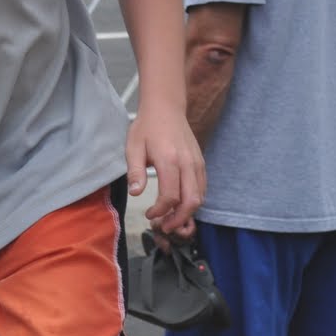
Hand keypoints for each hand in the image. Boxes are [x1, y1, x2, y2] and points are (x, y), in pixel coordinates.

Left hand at [127, 103, 204, 236]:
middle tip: (164, 226)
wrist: (166, 108)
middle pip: (192, 201)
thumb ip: (135, 172)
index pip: (171, 196)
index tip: (149, 214)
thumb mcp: (133, 148)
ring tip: (170, 218)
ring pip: (201, 196)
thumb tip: (136, 193)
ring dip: (187, 212)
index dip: (161, 211)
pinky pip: (202, 187)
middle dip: (179, 219)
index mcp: (170, 160)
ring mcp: (197, 163)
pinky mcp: (200, 163)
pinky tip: (179, 204)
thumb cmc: (147, 127)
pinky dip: (193, 200)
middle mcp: (188, 163)